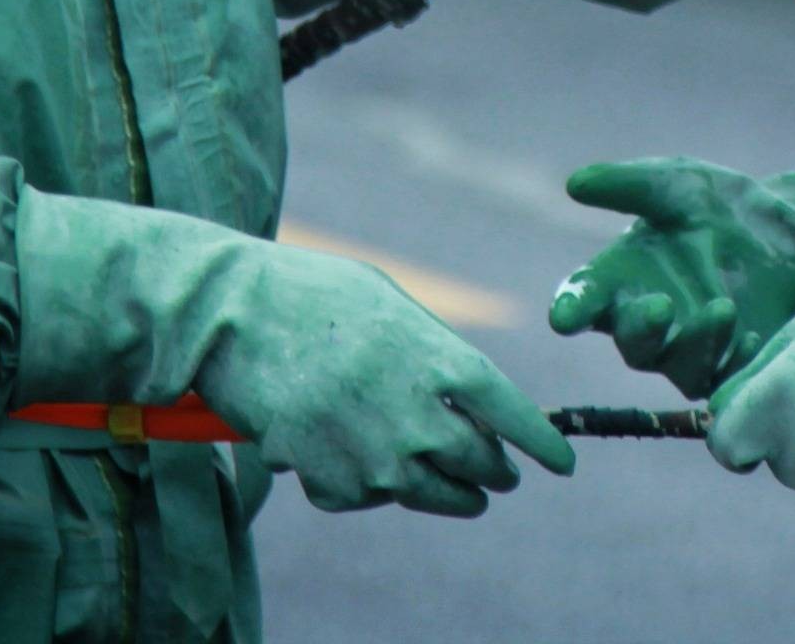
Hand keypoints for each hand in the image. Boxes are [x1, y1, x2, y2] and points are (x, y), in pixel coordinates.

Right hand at [194, 239, 573, 516]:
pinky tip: (361, 459)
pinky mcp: (333, 485)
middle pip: (481, 466)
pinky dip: (372, 486)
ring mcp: (376, 460)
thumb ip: (435, 354)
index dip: (543, 444)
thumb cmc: (315, 295)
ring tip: (458, 491)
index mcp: (443, 363)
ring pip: (433, 495)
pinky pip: (370, 498)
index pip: (515, 418)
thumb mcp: (393, 306)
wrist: (233, 317)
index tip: (561, 463)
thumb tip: (467, 399)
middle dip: (493, 472)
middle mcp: (419, 420)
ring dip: (449, 494)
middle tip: (497, 474)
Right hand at [548, 159, 794, 395]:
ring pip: (682, 367)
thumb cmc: (713, 208)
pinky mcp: (731, 367)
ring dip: (699, 342)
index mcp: (620, 280)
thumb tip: (575, 183)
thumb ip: (630, 186)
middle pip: (632, 343)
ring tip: (724, 306)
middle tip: (661, 304)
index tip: (564, 316)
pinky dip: (738, 363)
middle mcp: (648, 324)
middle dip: (642, 328)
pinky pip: (728, 380)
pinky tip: (753, 338)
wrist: (785, 229)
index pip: (583, 298)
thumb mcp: (677, 183)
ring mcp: (689, 352)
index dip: (571, 308)